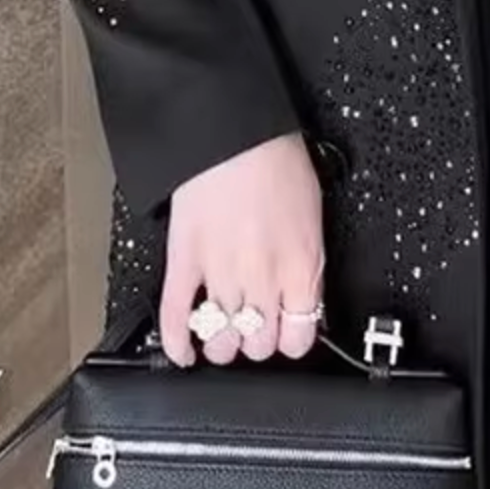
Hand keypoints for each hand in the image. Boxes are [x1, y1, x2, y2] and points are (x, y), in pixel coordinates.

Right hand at [159, 134, 325, 367]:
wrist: (235, 135)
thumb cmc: (277, 163)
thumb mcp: (313, 217)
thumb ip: (306, 263)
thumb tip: (303, 294)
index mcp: (300, 267)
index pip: (299, 337)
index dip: (293, 340)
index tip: (289, 333)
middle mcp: (261, 278)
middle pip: (259, 344)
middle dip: (259, 342)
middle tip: (256, 330)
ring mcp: (220, 274)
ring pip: (221, 339)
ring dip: (223, 343)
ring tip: (224, 336)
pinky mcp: (184, 262)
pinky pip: (176, 316)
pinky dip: (177, 342)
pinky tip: (182, 353)